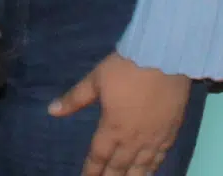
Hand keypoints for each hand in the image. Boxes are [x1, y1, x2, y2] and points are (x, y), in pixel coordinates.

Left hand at [48, 51, 191, 175]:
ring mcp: (153, 138)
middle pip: (119, 167)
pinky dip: (152, 167)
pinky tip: (148, 171)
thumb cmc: (127, 67)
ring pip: (141, 167)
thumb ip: (75, 98)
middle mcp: (132, 139)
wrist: (165, 57)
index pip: (98, 156)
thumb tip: (52, 110)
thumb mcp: (96, 79)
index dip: (91, 171)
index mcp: (112, 128)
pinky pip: (160, 156)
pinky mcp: (170, 131)